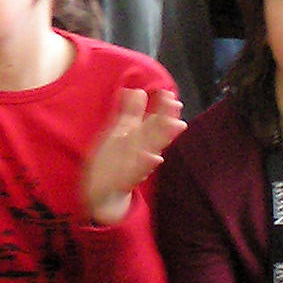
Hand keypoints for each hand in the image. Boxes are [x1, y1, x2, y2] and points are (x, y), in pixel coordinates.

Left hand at [79, 85, 185, 225]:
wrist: (105, 193)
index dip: (162, 108)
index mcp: (139, 137)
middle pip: (156, 133)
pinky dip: (147, 165)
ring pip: (151, 150)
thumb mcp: (121, 132)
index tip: (169, 95)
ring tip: (174, 126)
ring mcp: (136, 165)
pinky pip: (138, 172)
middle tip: (176, 106)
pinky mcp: (127, 179)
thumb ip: (131, 112)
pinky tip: (155, 158)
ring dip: (162, 140)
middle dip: (166, 120)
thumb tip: (137, 90)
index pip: (154, 120)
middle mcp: (141, 149)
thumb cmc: (116, 159)